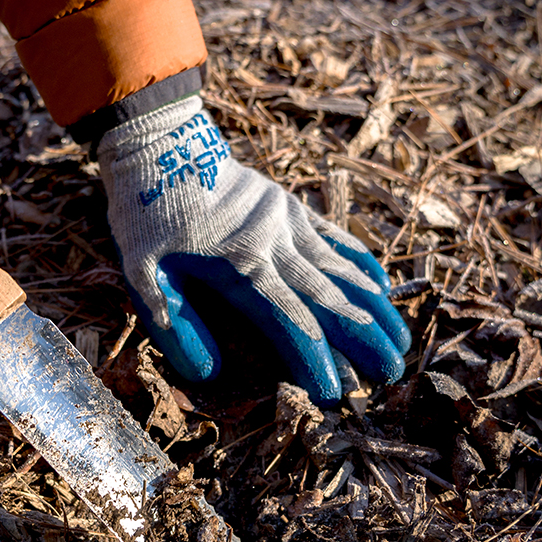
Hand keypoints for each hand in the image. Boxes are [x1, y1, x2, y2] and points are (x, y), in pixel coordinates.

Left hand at [97, 95, 410, 405]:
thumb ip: (172, 322)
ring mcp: (288, 222)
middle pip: (329, 300)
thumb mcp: (141, 272)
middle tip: (392, 374)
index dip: (314, 360)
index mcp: (240, 267)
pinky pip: (334, 237)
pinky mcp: (290, 206)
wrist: (161, 148)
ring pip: (342, 271)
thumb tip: (207, 374)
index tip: (335, 393)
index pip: (289, 322)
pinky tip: (381, 286)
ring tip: (401, 340)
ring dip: (374, 307)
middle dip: (363, 341)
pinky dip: (360, 263)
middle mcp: (275, 245)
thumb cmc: (145, 217)